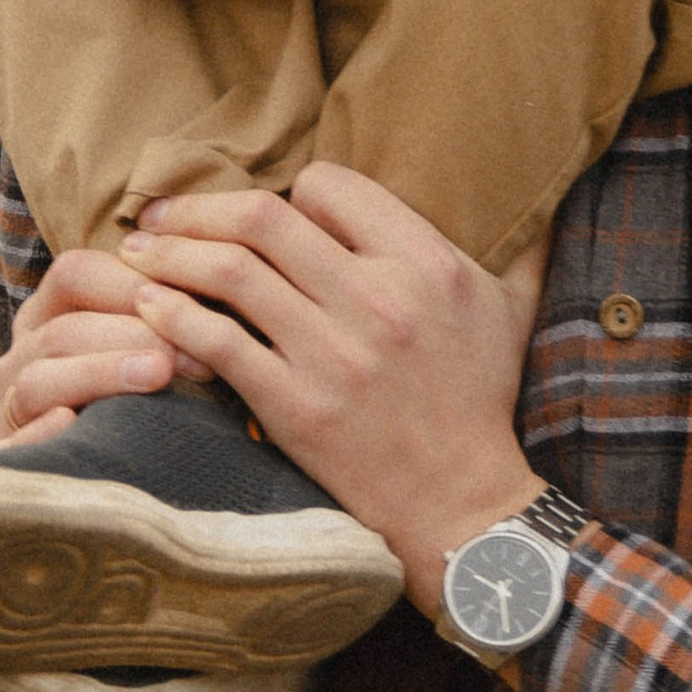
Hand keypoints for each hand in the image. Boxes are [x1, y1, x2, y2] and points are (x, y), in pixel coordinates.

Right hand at [0, 246, 211, 451]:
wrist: (114, 497)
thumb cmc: (153, 405)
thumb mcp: (156, 352)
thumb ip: (171, 319)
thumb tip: (227, 284)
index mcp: (50, 314)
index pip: (76, 273)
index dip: (137, 284)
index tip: (199, 305)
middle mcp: (21, 355)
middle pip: (63, 328)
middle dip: (134, 336)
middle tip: (198, 359)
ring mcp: (7, 408)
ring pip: (38, 380)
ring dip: (99, 374)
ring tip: (157, 376)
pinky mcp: (6, 461)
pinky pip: (8, 447)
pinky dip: (41, 434)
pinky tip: (73, 425)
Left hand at [115, 166, 548, 601]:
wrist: (462, 506)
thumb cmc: (482, 402)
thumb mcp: (512, 313)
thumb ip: (524, 248)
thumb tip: (552, 193)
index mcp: (427, 264)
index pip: (329, 186)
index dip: (291, 191)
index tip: (267, 213)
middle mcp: (379, 300)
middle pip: (263, 219)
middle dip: (198, 209)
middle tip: (158, 214)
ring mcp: (333, 355)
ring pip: (229, 273)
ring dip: (171, 256)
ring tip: (139, 253)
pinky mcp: (294, 407)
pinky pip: (217, 343)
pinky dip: (172, 318)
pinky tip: (148, 308)